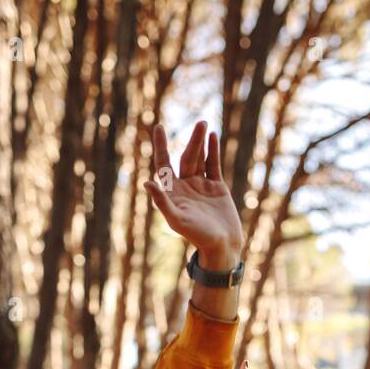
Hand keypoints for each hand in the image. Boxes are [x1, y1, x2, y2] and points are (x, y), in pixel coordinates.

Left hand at [144, 122, 243, 267]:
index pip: (163, 164)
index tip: (159, 127)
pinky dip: (213, 151)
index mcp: (173, 192)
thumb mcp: (177, 219)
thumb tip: (147, 182)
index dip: (161, 146)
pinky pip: (213, 164)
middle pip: (186, 157)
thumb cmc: (197, 236)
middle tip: (199, 122)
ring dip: (201, 142)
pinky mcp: (217, 187)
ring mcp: (201, 185)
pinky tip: (213, 136)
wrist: (222, 246)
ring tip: (204, 124)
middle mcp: (185, 186)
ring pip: (200, 158)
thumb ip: (162, 201)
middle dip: (192, 141)